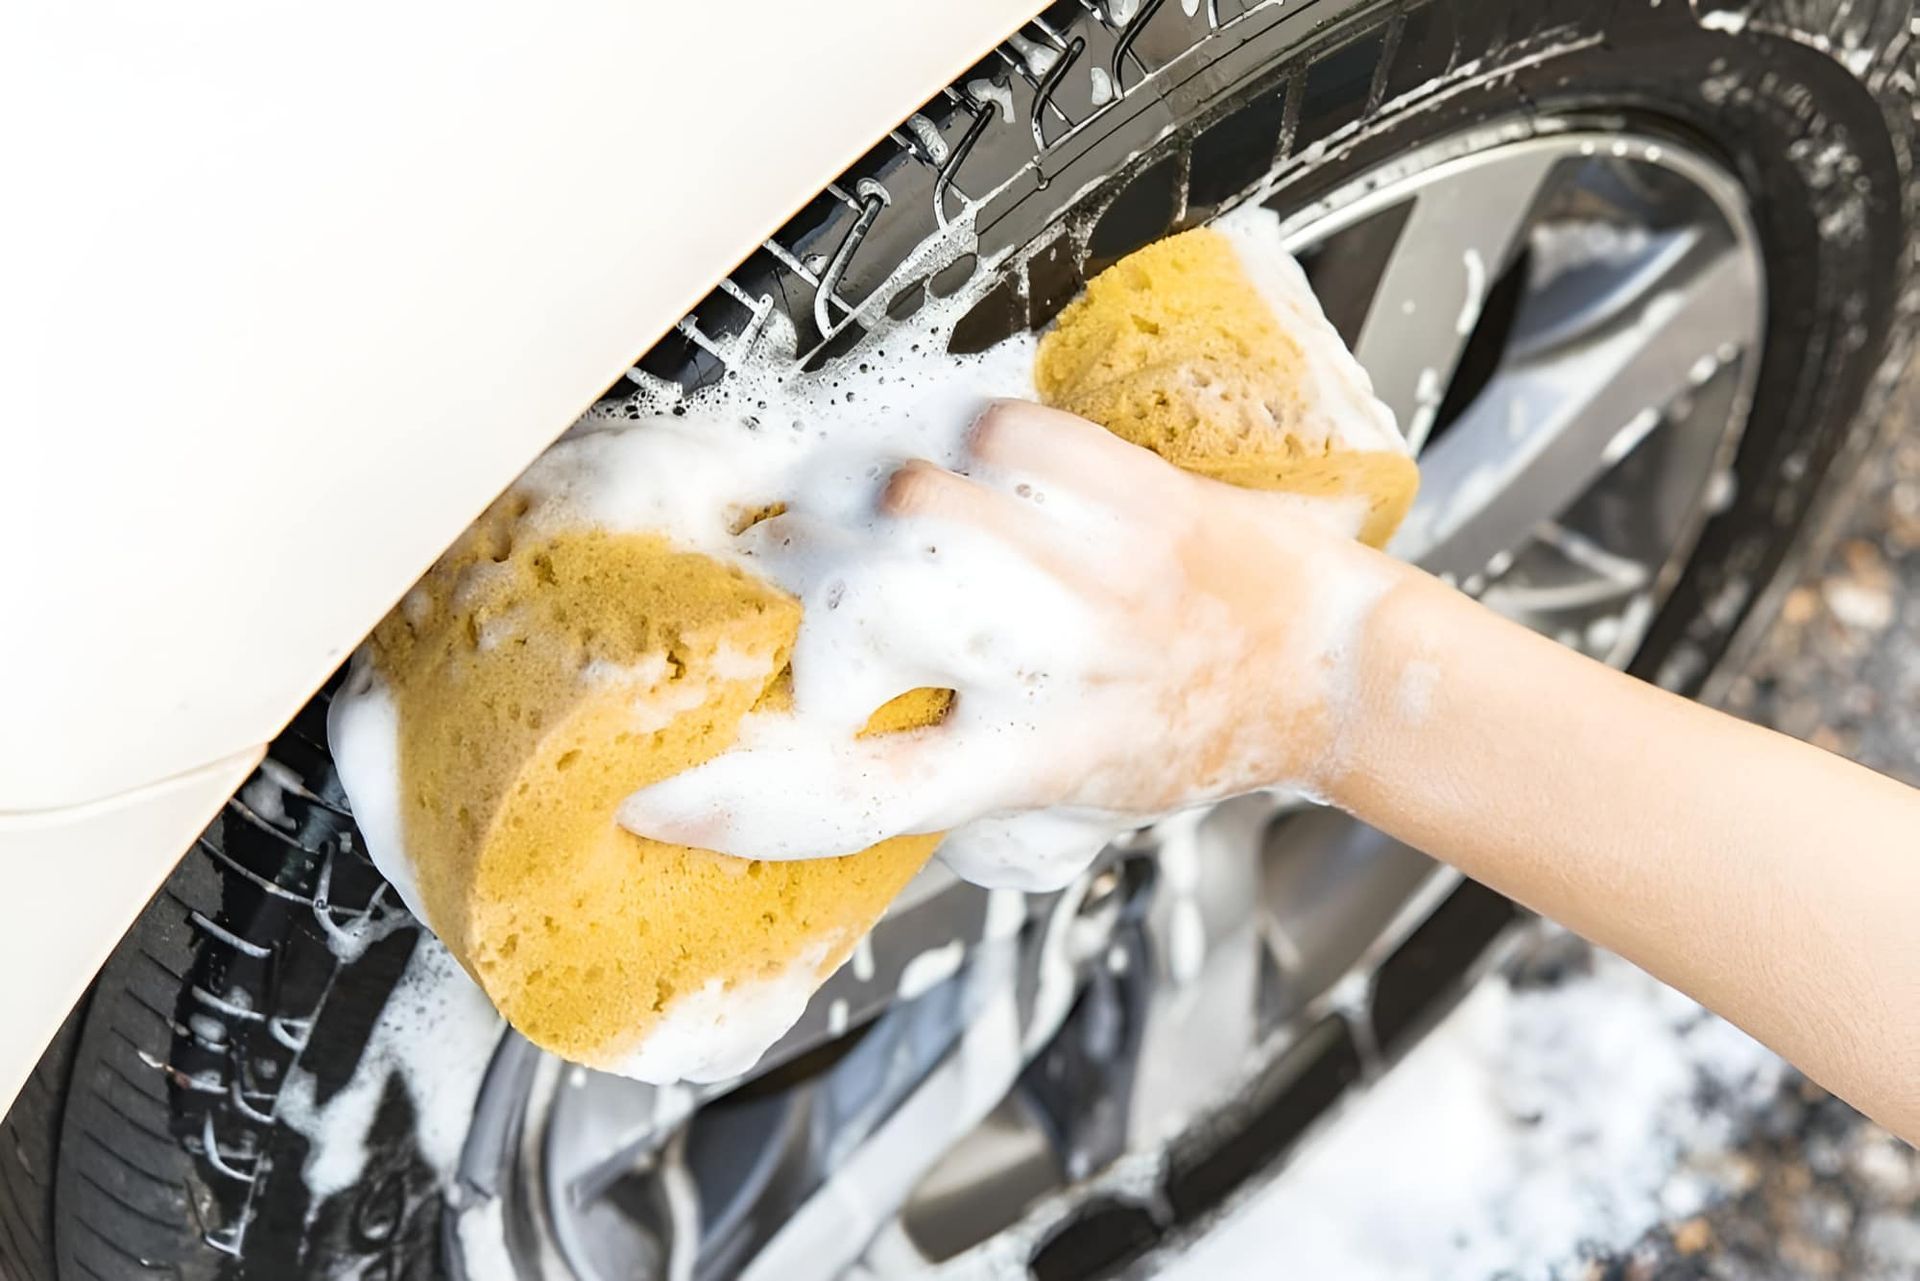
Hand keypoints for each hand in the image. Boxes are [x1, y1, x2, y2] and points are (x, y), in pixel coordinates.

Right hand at [617, 401, 1389, 875]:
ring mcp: (1098, 575)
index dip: (746, 805)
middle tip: (827, 587)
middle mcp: (1059, 671)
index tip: (655, 801)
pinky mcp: (1135, 495)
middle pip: (872, 616)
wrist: (1331, 673)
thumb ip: (959, 770)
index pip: (865, 797)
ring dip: (891, 499)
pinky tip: (999, 465)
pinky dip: (981, 434)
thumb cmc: (1198, 734)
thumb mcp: (1072, 797)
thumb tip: (838, 734)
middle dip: (820, 595)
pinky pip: (1010, 430)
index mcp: (1035, 764)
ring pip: (925, 504)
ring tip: (915, 514)